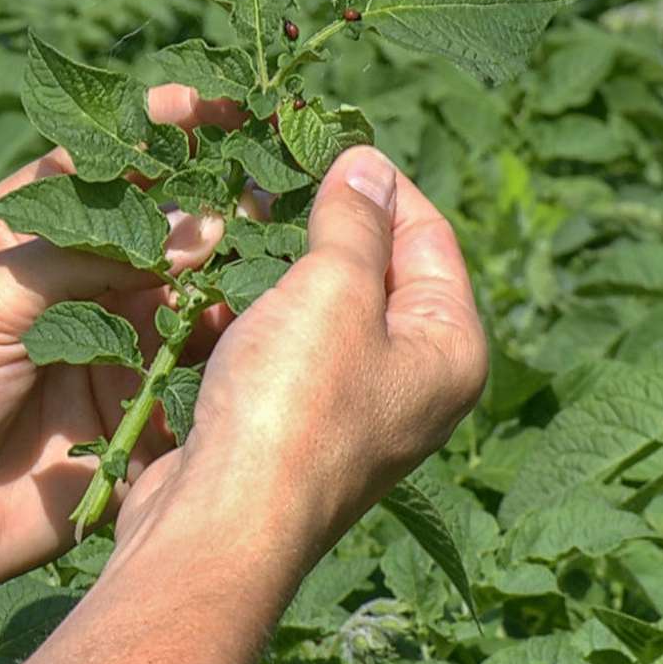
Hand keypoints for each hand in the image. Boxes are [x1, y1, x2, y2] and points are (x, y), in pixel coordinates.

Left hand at [0, 87, 240, 610]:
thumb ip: (88, 253)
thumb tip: (200, 223)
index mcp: (35, 230)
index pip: (108, 160)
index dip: (162, 128)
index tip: (224, 106)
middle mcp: (83, 280)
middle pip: (169, 225)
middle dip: (222, 203)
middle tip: (273, 195)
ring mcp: (114, 345)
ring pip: (196, 296)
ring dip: (235, 279)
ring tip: (280, 265)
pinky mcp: (136, 413)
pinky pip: (198, 375)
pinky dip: (233, 355)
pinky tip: (266, 336)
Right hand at [112, 144, 487, 567]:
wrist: (221, 525)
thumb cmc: (293, 406)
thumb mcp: (333, 290)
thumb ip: (354, 221)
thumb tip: (367, 161)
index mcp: (451, 350)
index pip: (429, 235)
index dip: (377, 181)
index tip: (320, 138)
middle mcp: (415, 382)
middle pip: (378, 270)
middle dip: (324, 219)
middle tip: (269, 171)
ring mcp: (355, 410)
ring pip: (323, 308)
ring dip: (280, 264)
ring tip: (234, 216)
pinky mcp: (294, 428)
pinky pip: (283, 348)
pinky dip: (253, 312)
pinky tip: (211, 282)